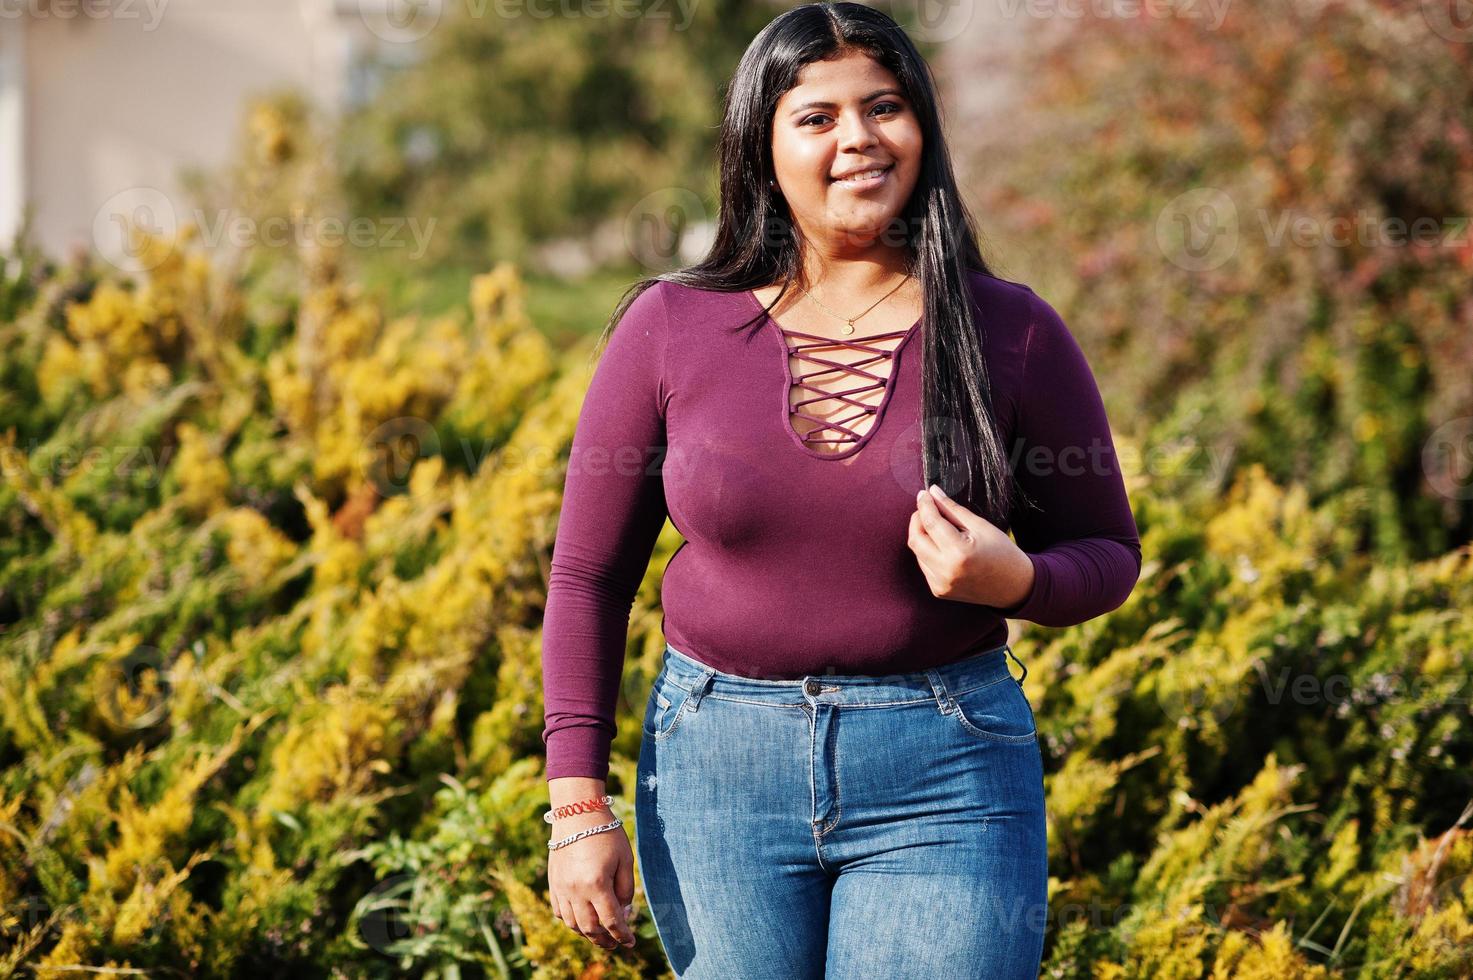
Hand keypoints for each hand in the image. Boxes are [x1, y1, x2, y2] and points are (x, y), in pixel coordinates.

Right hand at [547, 809, 637, 950]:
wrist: (577, 813)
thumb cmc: (606, 833)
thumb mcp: (625, 859)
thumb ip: (625, 889)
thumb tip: (622, 913)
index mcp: (597, 884)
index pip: (612, 921)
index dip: (622, 935)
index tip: (630, 943)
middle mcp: (576, 890)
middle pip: (590, 928)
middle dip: (605, 940)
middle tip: (615, 944)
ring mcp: (561, 888)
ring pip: (573, 924)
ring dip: (587, 934)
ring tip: (600, 936)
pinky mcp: (553, 883)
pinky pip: (560, 912)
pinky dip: (571, 922)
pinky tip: (582, 920)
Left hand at [908, 483, 1033, 608]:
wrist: (1014, 586)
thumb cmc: (1002, 552)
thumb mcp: (980, 525)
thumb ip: (952, 509)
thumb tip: (932, 492)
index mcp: (959, 552)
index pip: (930, 523)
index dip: (924, 505)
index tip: (923, 494)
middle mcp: (946, 571)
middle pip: (916, 539)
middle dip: (917, 520)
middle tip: (927, 508)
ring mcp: (941, 584)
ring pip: (917, 552)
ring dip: (922, 536)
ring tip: (940, 528)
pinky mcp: (939, 591)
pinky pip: (924, 565)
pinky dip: (928, 552)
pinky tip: (943, 547)